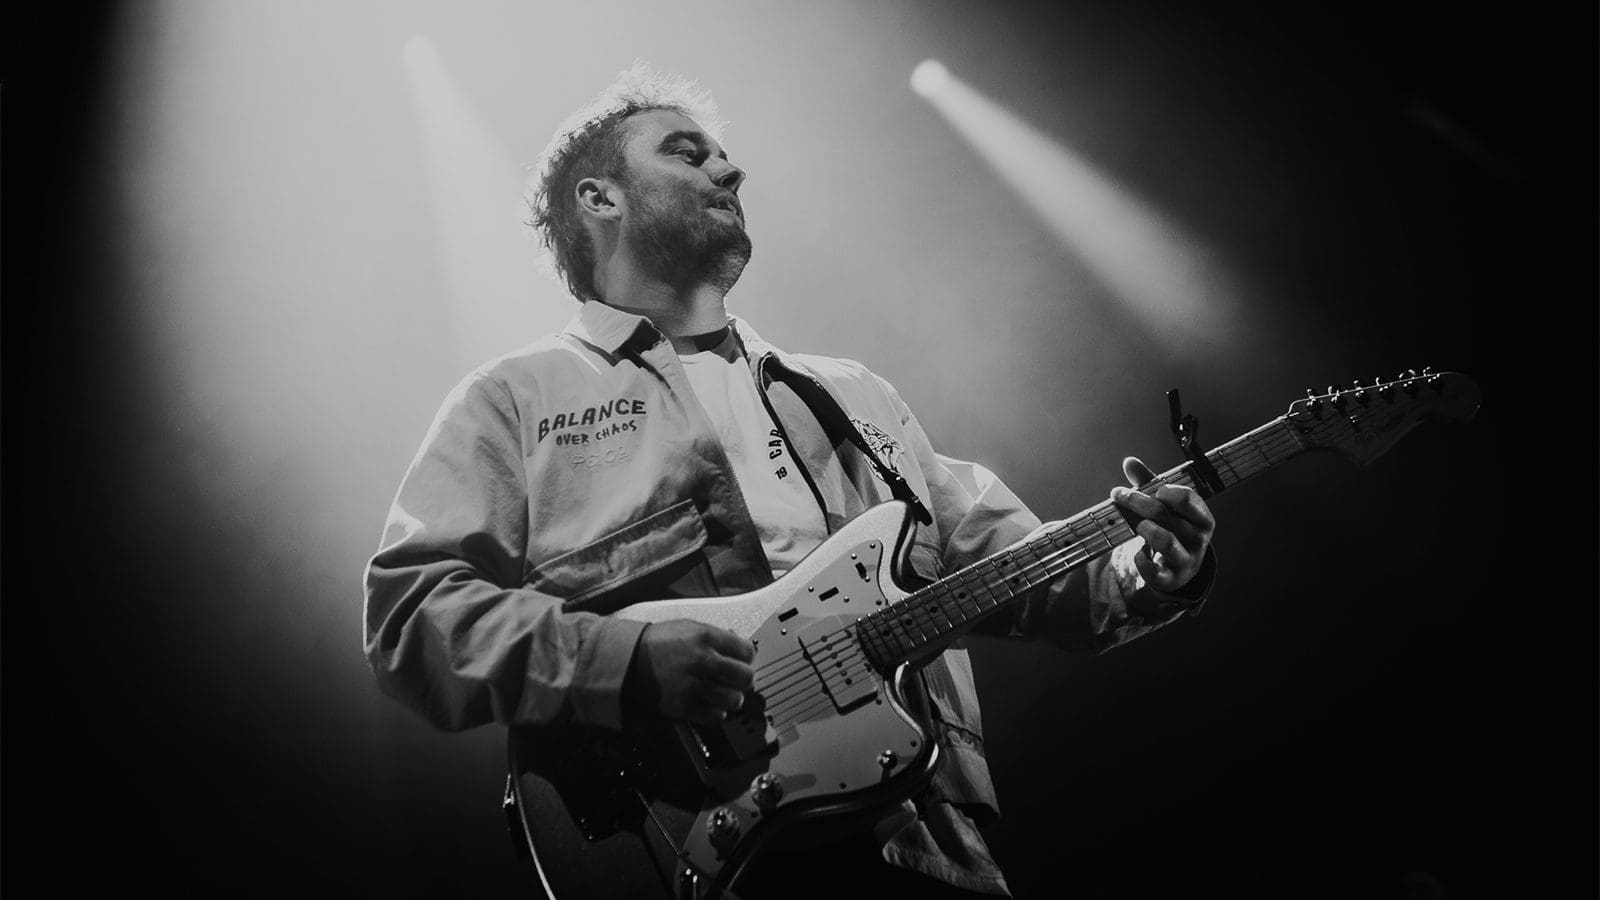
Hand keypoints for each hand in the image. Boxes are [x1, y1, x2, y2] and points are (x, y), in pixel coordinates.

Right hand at [627, 619, 754, 724]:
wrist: (630, 658)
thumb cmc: (658, 642)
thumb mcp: (690, 627)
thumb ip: (717, 637)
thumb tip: (740, 649)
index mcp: (706, 638)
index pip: (748, 652)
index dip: (747, 658)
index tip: (743, 661)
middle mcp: (703, 661)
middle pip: (745, 677)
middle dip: (744, 679)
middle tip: (739, 680)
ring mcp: (694, 685)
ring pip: (734, 699)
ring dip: (733, 698)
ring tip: (726, 694)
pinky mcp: (684, 706)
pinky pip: (716, 715)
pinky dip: (718, 712)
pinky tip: (711, 703)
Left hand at [1110, 456, 1214, 592]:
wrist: (1180, 568)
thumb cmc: (1173, 528)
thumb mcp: (1166, 507)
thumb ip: (1149, 484)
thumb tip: (1129, 461)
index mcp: (1202, 518)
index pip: (1189, 499)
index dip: (1168, 491)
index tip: (1152, 488)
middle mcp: (1198, 539)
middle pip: (1168, 517)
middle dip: (1140, 502)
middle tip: (1119, 494)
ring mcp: (1185, 560)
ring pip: (1166, 543)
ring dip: (1147, 530)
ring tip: (1136, 524)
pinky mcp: (1170, 579)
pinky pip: (1155, 571)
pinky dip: (1142, 561)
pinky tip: (1137, 552)